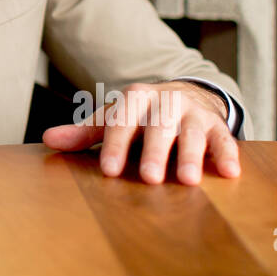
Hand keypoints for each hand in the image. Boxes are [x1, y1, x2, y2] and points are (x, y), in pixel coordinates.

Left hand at [41, 82, 240, 184]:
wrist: (182, 95)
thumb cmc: (140, 116)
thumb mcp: (113, 119)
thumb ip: (84, 132)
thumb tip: (47, 140)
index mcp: (135, 97)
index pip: (122, 121)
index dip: (115, 145)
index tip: (109, 171)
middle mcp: (165, 101)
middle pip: (159, 126)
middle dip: (155, 151)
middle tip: (149, 178)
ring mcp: (192, 112)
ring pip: (193, 133)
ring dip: (192, 155)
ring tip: (188, 180)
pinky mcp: (216, 124)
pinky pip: (224, 138)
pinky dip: (227, 154)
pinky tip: (229, 173)